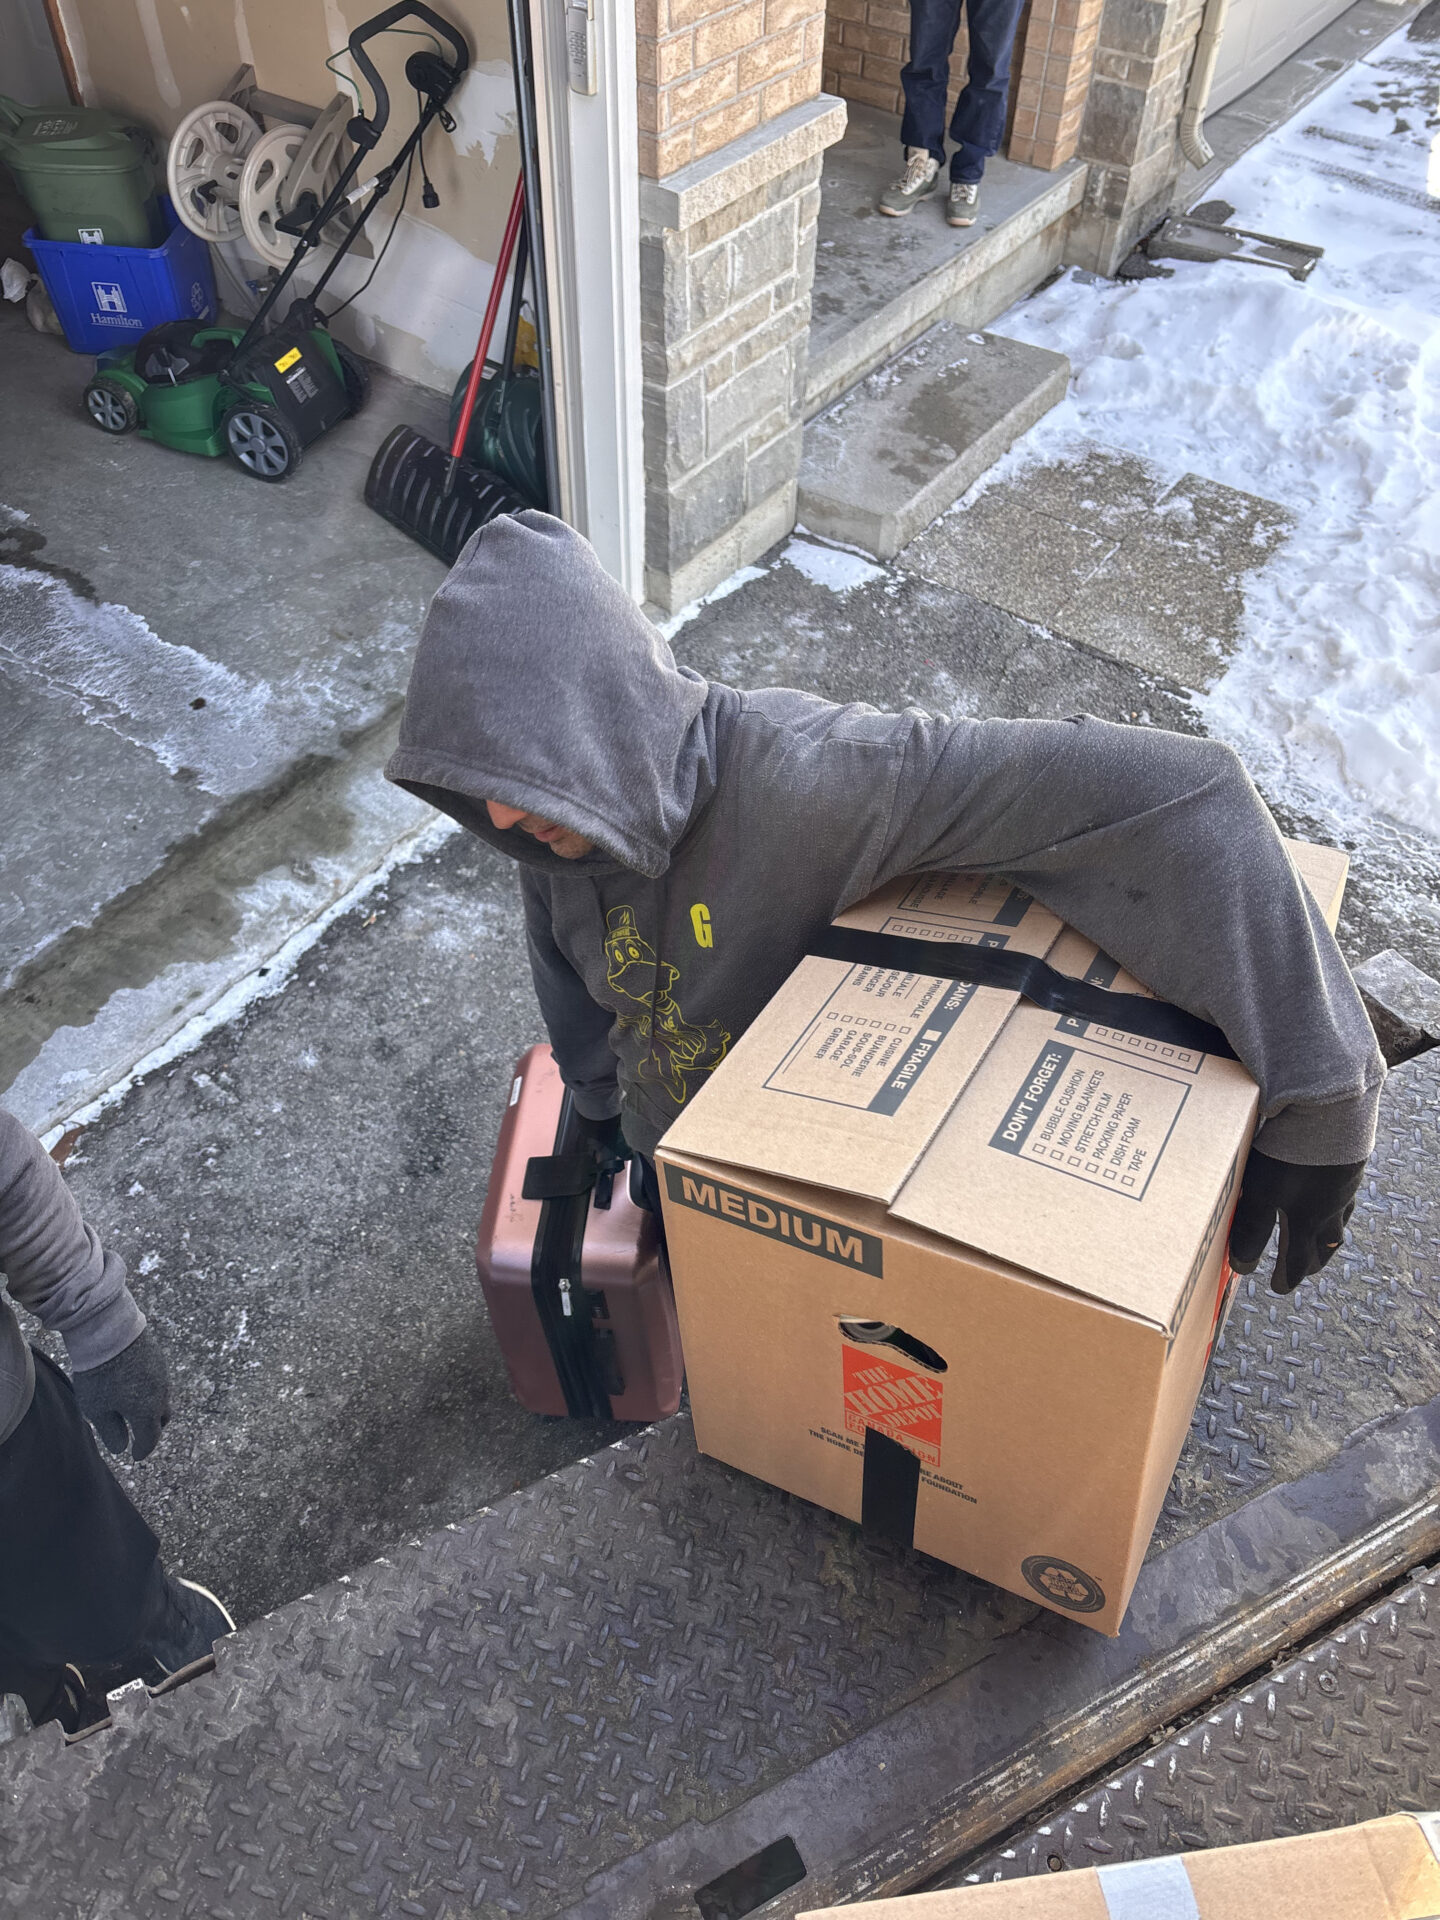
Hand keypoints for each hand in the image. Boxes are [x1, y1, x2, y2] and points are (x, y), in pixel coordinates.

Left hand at [71, 1328, 172, 1459]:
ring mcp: (162, 1376)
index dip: (142, 1450)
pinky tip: (135, 1385)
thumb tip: (121, 1447)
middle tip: (139, 1433)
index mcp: (146, 1413)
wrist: (110, 1333)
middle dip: (152, 1429)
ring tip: (135, 1408)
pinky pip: (158, 1382)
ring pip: (161, 1399)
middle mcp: (160, 1396)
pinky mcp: (158, 1359)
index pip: (150, 1439)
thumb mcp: (97, 1409)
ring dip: (151, 1408)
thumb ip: (110, 1431)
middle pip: (162, 1419)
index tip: (135, 1456)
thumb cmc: (100, 1374)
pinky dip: (150, 1390)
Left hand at [1228, 1149, 1365, 1294]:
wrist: (1329, 1115)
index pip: (1299, 1259)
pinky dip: (1339, 1205)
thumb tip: (1242, 1266)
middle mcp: (1330, 1208)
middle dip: (1313, 1261)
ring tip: (1326, 1240)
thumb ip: (1252, 1229)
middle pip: (1325, 1245)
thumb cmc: (1290, 1156)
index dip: (1288, 1275)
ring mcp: (1343, 1186)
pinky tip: (1335, 1197)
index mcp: (1308, 1221)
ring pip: (1340, 1220)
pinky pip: (1345, 1194)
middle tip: (1307, 1269)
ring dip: (1330, 1236)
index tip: (1279, 1287)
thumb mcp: (1261, 1194)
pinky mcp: (1349, 1163)